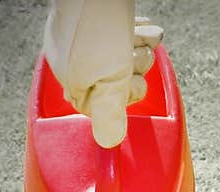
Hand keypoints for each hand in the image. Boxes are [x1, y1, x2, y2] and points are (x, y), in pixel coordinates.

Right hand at [44, 1, 162, 147]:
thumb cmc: (96, 24)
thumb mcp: (108, 78)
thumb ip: (109, 112)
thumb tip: (108, 141)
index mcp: (73, 80)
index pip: (106, 105)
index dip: (126, 93)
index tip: (132, 79)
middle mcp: (76, 61)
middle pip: (118, 78)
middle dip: (136, 66)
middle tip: (137, 52)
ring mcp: (84, 40)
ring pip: (124, 54)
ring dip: (142, 46)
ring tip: (146, 35)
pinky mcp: (95, 21)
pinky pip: (123, 34)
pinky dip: (139, 31)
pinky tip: (146, 27)